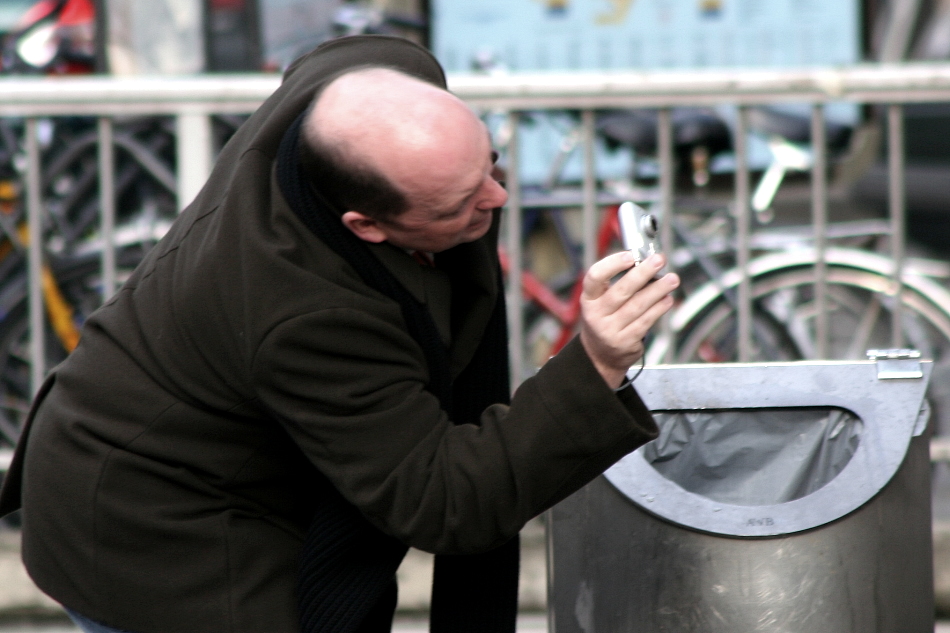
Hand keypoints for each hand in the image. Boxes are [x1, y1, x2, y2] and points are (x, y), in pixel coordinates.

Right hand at [579, 252, 678, 387]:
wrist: (600, 355)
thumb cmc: (605, 319)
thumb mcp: (601, 301)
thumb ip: (619, 283)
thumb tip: (647, 264)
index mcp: (589, 299)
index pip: (595, 277)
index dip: (612, 264)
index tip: (630, 255)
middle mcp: (596, 315)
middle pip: (621, 291)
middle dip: (643, 273)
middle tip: (658, 260)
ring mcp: (610, 330)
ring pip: (637, 306)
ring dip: (657, 290)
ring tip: (671, 279)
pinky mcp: (625, 342)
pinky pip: (645, 322)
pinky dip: (659, 309)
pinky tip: (667, 299)